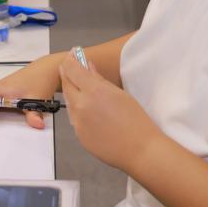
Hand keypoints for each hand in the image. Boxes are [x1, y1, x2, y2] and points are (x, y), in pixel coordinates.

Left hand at [59, 56, 162, 173]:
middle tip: (71, 67)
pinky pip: (74, 118)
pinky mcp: (78, 135)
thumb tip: (87, 66)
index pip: (72, 69)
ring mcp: (77, 121)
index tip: (71, 55)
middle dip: (67, 75)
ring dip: (73, 94)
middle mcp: (81, 105)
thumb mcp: (120, 94)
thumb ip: (100, 80)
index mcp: (94, 91)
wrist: (140, 150)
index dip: (70, 60)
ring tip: (84, 90)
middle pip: (66, 84)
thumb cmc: (137, 122)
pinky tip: (91, 112)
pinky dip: (79, 111)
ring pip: (69, 102)